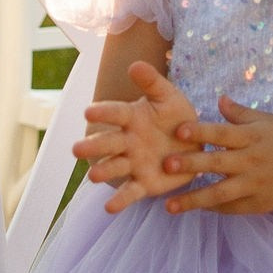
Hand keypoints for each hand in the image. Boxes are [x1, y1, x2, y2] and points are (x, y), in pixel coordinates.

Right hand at [74, 61, 209, 210]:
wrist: (196, 145)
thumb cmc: (178, 117)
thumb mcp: (169, 97)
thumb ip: (153, 82)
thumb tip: (135, 64)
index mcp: (131, 118)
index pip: (114, 114)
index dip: (102, 114)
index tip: (88, 112)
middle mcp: (127, 141)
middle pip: (108, 143)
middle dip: (93, 146)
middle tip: (76, 149)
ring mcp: (133, 163)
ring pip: (115, 167)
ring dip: (103, 171)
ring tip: (92, 175)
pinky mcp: (143, 184)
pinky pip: (130, 192)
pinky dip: (120, 200)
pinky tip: (109, 208)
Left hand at [166, 94, 272, 214]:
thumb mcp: (271, 121)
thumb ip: (241, 114)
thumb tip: (218, 100)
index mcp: (253, 137)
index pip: (222, 133)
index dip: (200, 131)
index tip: (179, 130)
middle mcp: (251, 161)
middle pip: (216, 163)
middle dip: (190, 164)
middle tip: (166, 165)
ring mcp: (255, 185)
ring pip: (219, 194)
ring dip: (193, 200)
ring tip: (169, 206)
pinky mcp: (260, 204)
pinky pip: (233, 208)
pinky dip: (214, 209)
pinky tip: (197, 210)